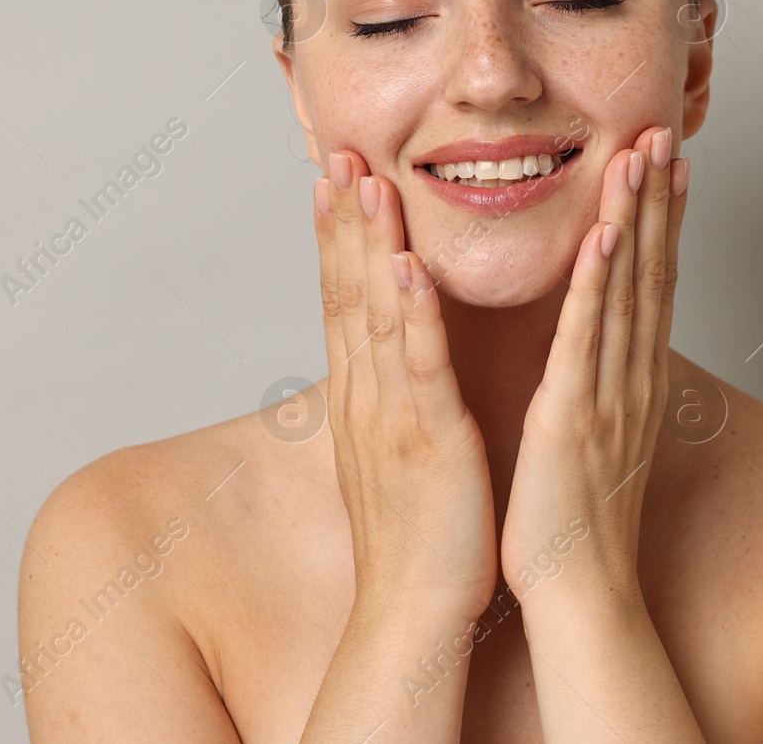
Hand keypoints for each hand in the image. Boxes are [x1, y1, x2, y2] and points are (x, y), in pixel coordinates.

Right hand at [314, 150, 498, 621]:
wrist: (414, 612)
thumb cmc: (416, 531)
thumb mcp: (396, 446)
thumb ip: (391, 392)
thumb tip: (389, 354)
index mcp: (365, 396)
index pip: (343, 298)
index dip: (335, 235)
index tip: (333, 175)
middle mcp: (367, 396)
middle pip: (347, 291)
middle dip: (342, 218)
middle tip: (336, 151)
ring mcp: (392, 415)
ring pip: (376, 315)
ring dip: (370, 244)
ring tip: (365, 181)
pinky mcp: (430, 440)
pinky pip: (419, 368)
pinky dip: (411, 315)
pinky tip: (405, 267)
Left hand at [501, 126, 689, 608]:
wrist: (578, 591)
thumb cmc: (580, 523)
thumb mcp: (598, 436)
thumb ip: (602, 385)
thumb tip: (604, 351)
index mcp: (631, 380)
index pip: (652, 282)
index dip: (662, 217)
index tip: (667, 161)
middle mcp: (632, 377)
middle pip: (652, 270)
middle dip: (657, 197)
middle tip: (664, 129)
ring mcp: (608, 393)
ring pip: (627, 289)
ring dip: (635, 218)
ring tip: (642, 153)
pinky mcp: (573, 416)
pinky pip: (587, 339)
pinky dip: (598, 283)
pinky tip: (604, 234)